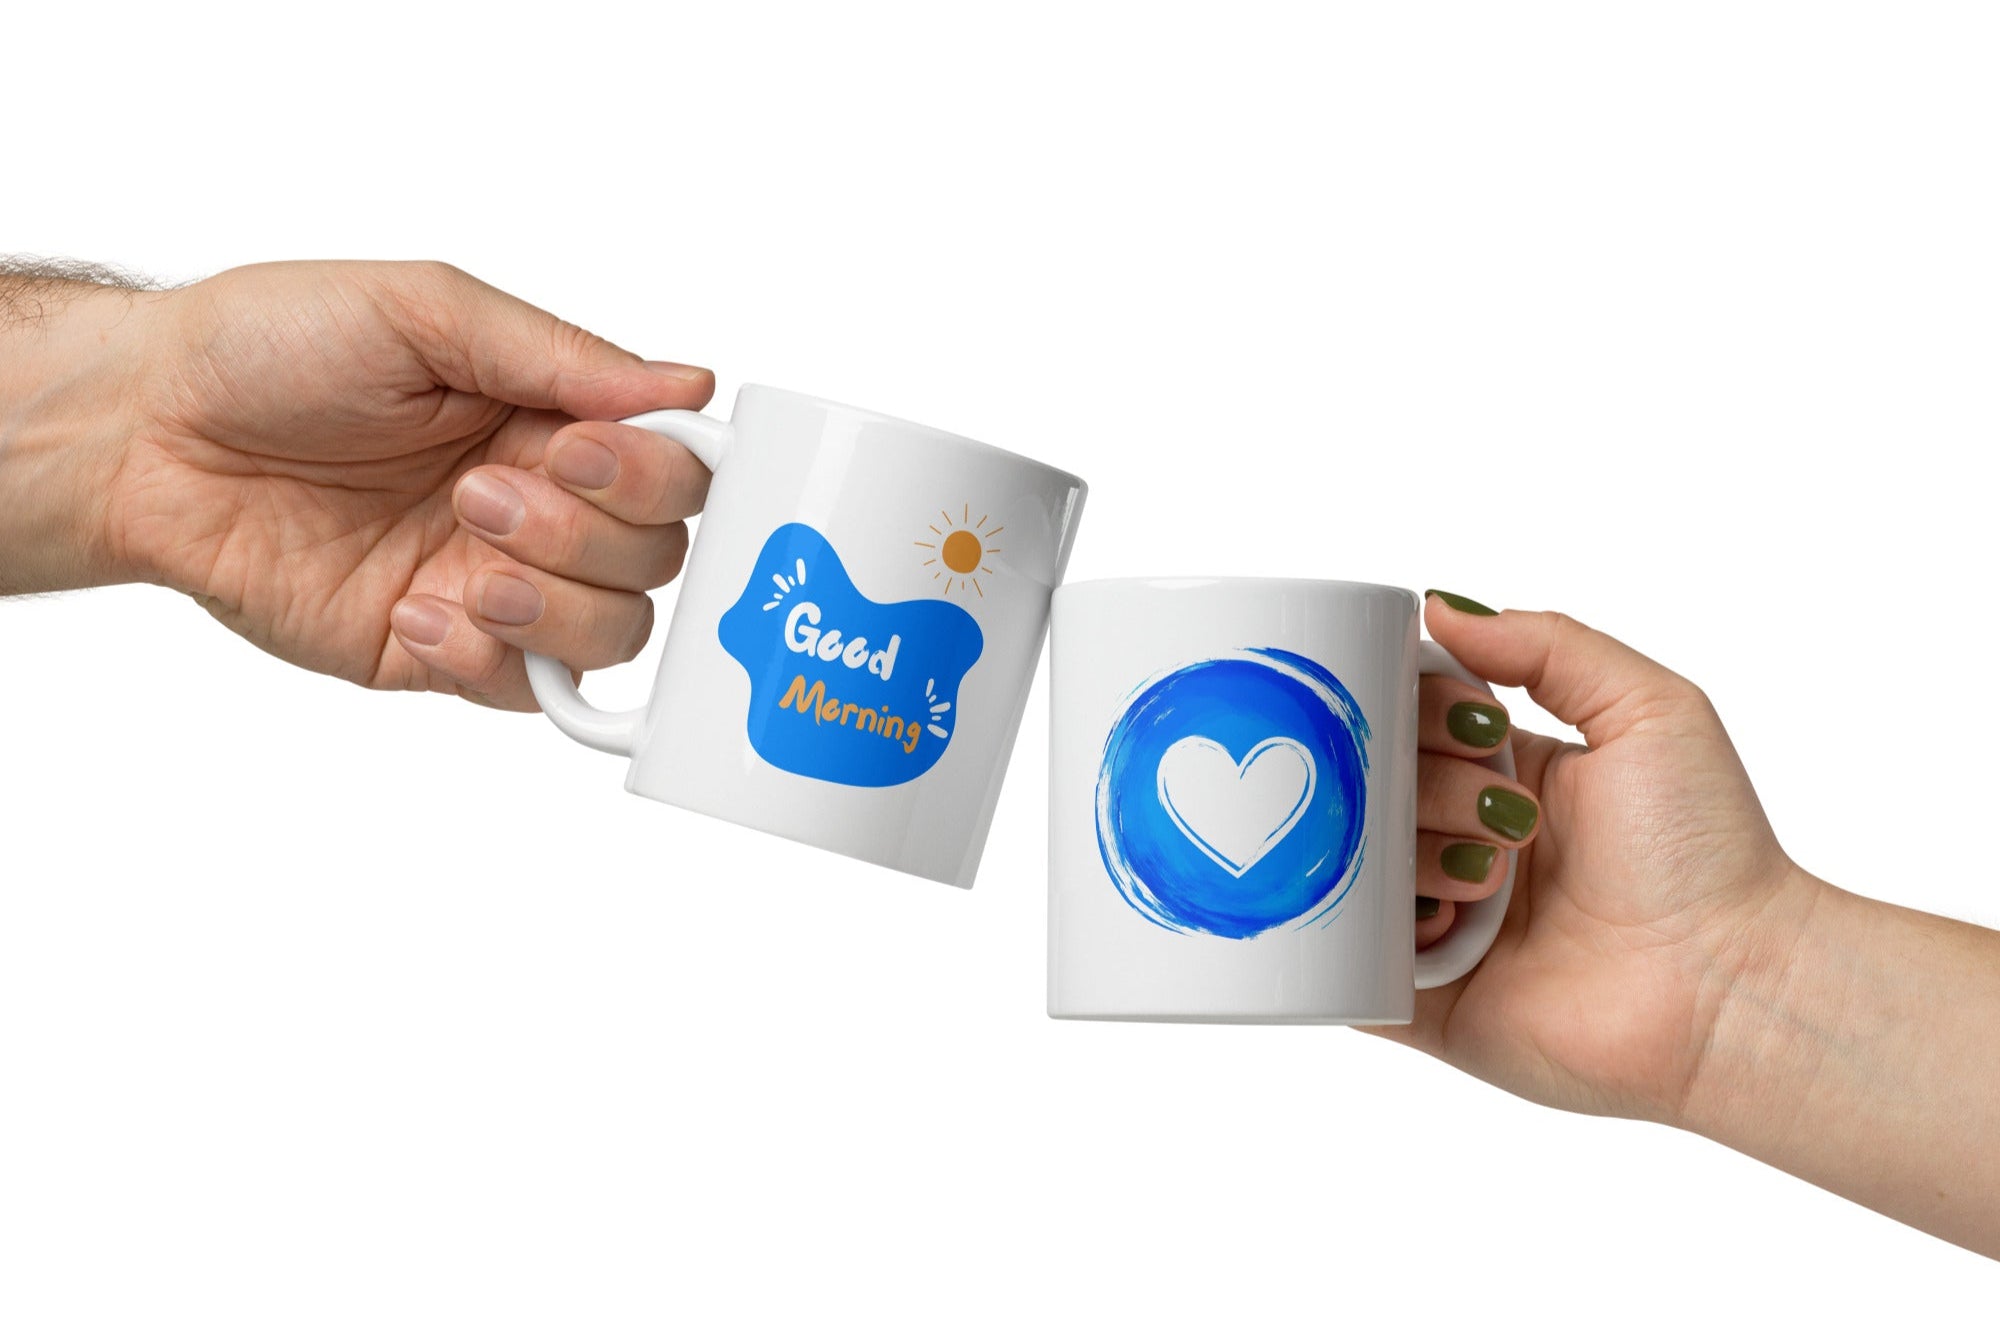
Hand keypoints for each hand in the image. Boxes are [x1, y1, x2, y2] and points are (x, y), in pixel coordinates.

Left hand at [97, 261, 715, 707]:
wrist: (150, 436)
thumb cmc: (267, 348)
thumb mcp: (424, 310)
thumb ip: (561, 354)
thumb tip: (687, 384)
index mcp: (551, 415)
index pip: (674, 468)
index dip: (652, 475)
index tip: (581, 450)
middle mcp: (541, 504)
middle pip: (657, 559)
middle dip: (584, 533)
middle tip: (480, 492)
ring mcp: (496, 582)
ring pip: (612, 634)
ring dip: (549, 602)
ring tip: (458, 556)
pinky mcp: (441, 650)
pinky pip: (523, 692)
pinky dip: (487, 660)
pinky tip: (415, 610)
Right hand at [1384, 594, 1807, 1123]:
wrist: (1730, 990)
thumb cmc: (1706, 854)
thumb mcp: (1649, 710)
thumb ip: (1548, 644)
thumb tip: (1438, 608)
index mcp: (1509, 778)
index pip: (1413, 722)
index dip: (1420, 711)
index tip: (1473, 728)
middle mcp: (1464, 846)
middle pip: (1379, 789)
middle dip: (1426, 787)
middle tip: (1506, 819)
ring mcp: (1442, 925)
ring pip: (1355, 867)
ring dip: (1407, 859)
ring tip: (1485, 885)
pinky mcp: (1424, 1001)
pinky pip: (1344, 961)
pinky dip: (1363, 935)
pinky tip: (1437, 928)